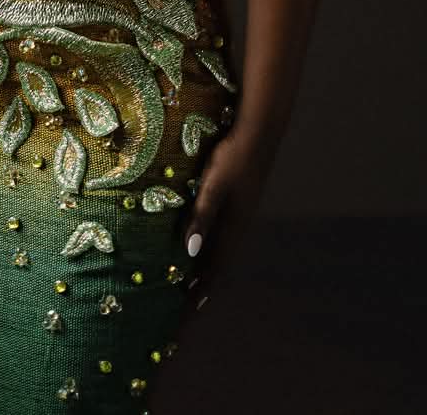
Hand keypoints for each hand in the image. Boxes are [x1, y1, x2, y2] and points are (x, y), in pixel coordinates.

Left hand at [181, 129, 273, 310]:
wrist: (258, 132)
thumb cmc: (232, 157)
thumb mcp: (212, 185)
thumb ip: (202, 216)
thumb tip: (191, 250)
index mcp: (234, 227)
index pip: (216, 267)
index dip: (203, 288)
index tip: (189, 310)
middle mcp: (238, 226)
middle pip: (218, 263)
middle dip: (202, 285)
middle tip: (185, 305)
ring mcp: (240, 214)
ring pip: (221, 250)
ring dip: (206, 268)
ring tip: (190, 282)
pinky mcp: (238, 202)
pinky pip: (222, 235)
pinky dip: (210, 248)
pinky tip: (201, 245)